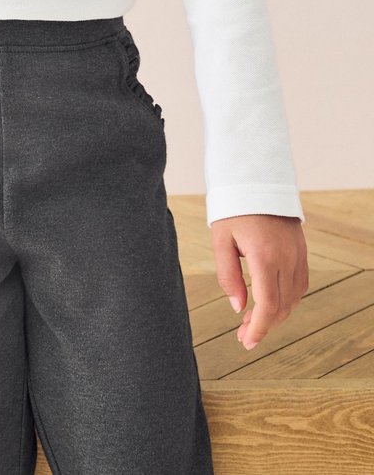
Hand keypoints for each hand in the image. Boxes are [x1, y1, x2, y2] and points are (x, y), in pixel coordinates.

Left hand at [211, 214, 308, 350]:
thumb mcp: (221, 240)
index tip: (247, 342)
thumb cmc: (234, 208)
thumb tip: (238, 308)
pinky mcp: (301, 250)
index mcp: (265, 257)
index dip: (259, 329)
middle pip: (282, 306)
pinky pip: (300, 284)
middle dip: (264, 325)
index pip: (268, 305)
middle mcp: (287, 258)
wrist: (257, 180)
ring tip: (254, 321)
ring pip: (294, 298)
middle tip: (244, 335)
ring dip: (276, 314)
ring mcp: (298, 254)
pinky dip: (287, 299)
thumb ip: (228, 276)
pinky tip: (271, 302)